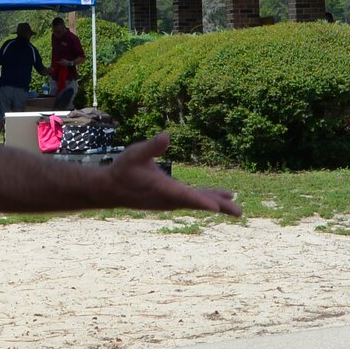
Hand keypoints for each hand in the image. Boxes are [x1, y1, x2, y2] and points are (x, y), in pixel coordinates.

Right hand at [107, 134, 239, 215]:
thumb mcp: (135, 153)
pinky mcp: (170, 199)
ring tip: (235, 206)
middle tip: (239, 212)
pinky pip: (192, 200)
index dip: (201, 200)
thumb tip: (166, 136)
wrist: (110, 189)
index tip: (217, 208)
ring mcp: (170, 201)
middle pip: (198, 203)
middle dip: (219, 207)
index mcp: (162, 189)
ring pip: (197, 202)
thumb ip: (151, 147)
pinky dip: (206, 199)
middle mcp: (169, 199)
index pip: (185, 196)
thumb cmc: (122, 169)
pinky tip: (218, 199)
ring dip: (216, 203)